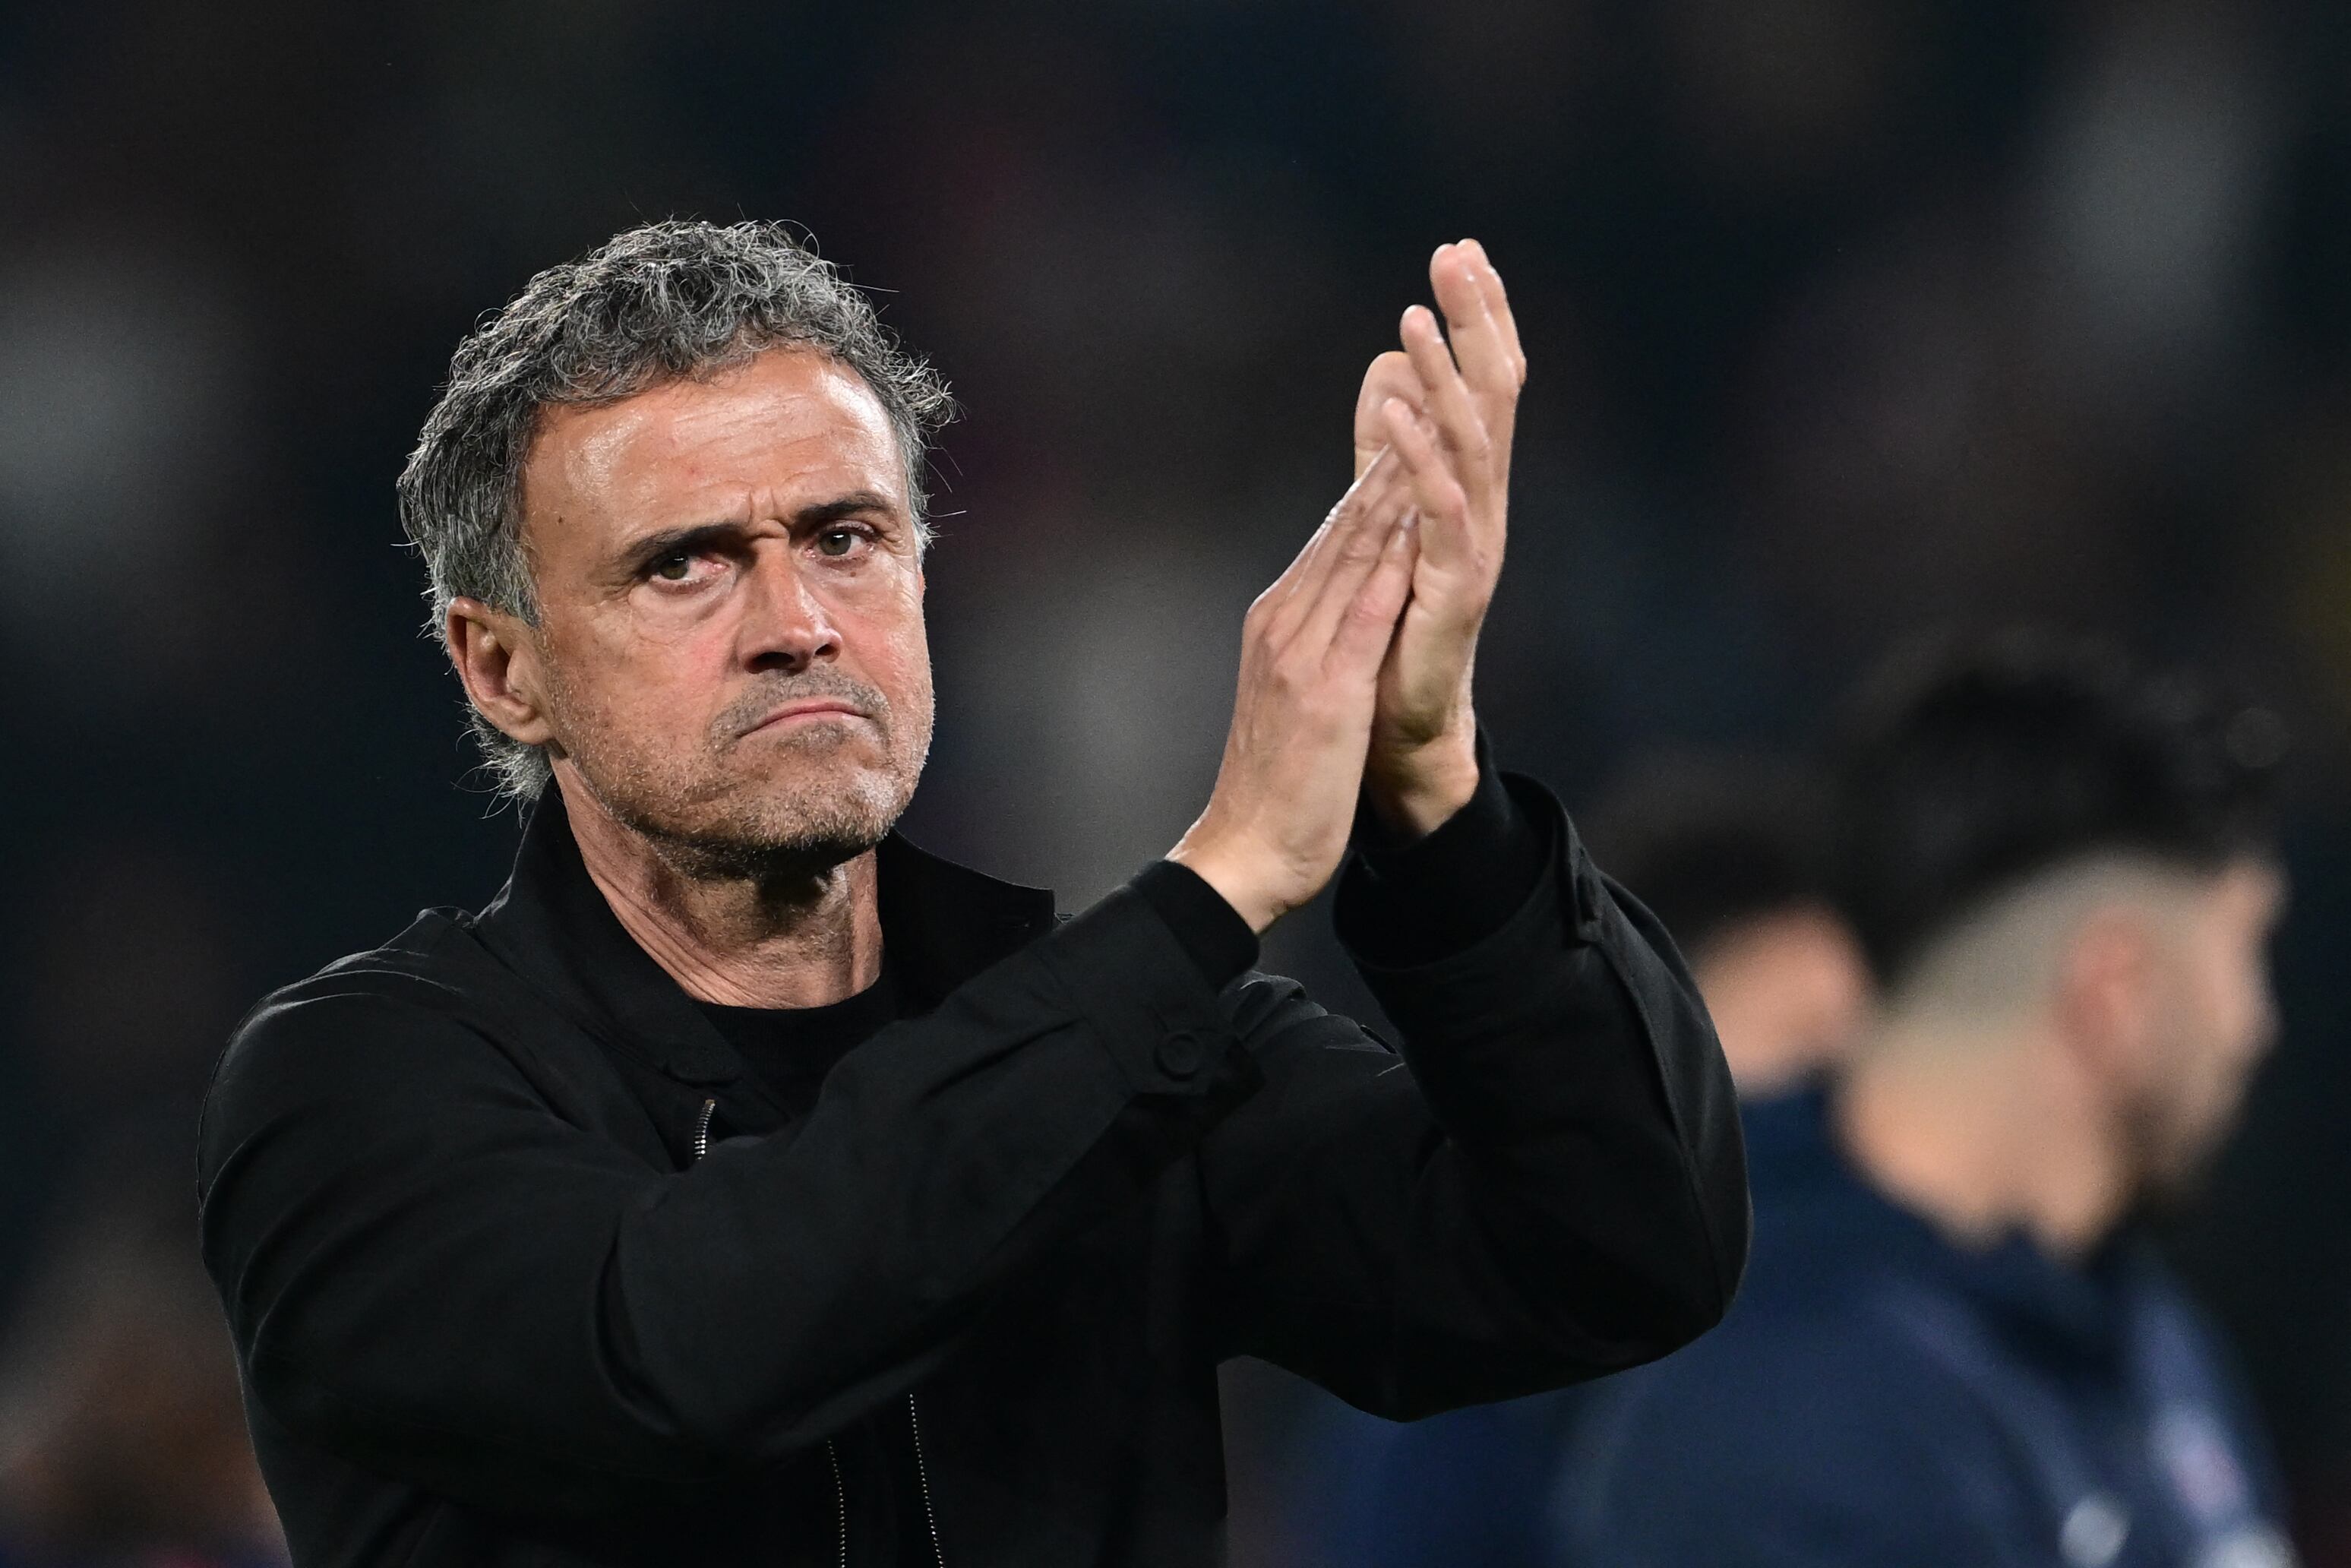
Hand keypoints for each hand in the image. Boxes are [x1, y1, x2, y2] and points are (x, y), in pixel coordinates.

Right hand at [1168, 452, 1423, 932]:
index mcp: (1278, 623)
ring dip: (1391, 482)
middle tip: (1422, 384)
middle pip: (1342, 525)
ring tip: (1428, 421)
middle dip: (1387, 452)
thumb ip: (1315, 644)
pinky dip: (1392, 559)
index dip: (1373, 472)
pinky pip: (1364, 611)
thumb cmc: (1274, 788)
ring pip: (1352, 552)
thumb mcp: (1296, 697)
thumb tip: (1343, 608)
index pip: (1334, 535)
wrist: (1241, 855)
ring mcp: (1299, 652)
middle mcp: (1283, 622)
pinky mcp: (1323, 690)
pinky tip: (1420, 520)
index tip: (1409, 416)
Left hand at [1349, 239, 1525, 835]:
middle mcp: (1484, 507)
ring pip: (1472, 444)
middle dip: (1476, 322)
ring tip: (1412, 316)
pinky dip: (1416, 456)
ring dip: (1444, 376)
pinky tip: (1394, 408)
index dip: (1476, 318)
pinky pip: (1438, 512)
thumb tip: (1386, 370)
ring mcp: (1475, 547)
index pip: (1483, 384)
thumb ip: (1389, 447)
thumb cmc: (1394, 628)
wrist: (1397, 731)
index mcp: (1468, 486)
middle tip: (1457, 253)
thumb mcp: (1387, 517)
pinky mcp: (1453, 589)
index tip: (1459, 250)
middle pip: (1493, 396)